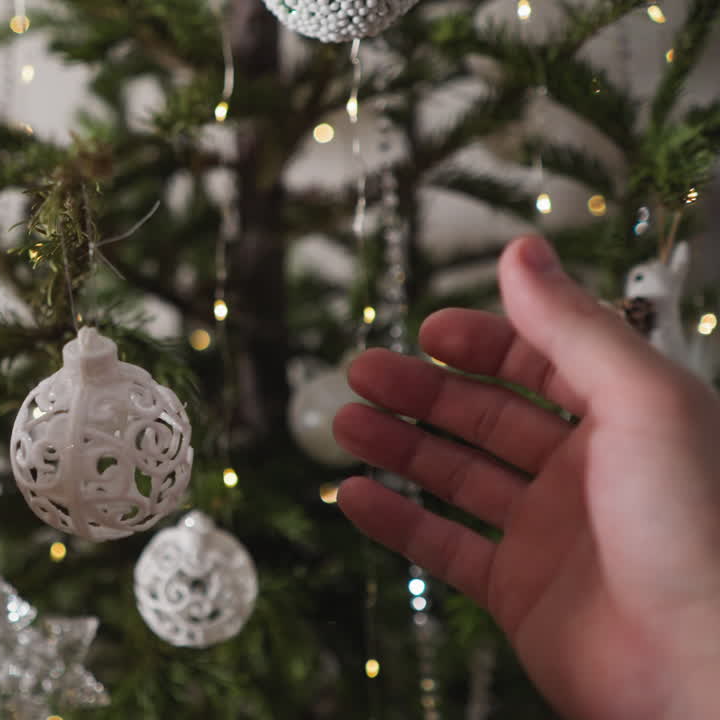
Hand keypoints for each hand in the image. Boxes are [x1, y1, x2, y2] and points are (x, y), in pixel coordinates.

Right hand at [333, 235, 719, 719]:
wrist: (700, 670)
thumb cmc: (696, 532)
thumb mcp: (641, 402)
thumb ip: (572, 326)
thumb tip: (522, 249)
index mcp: (628, 420)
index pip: (543, 362)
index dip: (485, 340)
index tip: (429, 330)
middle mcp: (588, 473)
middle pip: (487, 416)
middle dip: (422, 391)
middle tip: (363, 372)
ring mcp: (551, 535)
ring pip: (457, 477)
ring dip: (399, 447)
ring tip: (345, 422)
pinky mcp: (520, 594)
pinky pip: (444, 547)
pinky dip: (395, 522)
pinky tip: (354, 496)